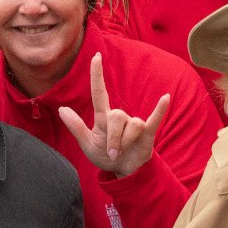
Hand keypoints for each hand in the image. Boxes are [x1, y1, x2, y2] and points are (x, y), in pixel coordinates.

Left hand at [58, 54, 170, 178]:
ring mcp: (134, 124)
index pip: (99, 93)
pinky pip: (154, 118)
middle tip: (112, 153)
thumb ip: (76, 127)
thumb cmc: (104, 156)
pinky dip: (160, 109)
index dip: (97, 75)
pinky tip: (165, 97)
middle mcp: (119, 117)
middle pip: (116, 117)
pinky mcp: (147, 132)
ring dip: (125, 142)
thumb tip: (61, 110)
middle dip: (113, 138)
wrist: (122, 171)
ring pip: (132, 126)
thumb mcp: (87, 144)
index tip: (96, 56)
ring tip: (122, 153)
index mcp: (103, 118)